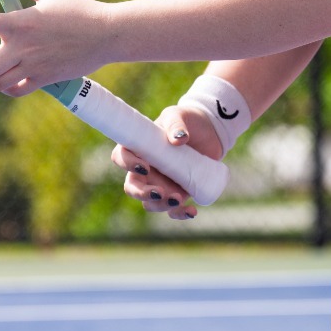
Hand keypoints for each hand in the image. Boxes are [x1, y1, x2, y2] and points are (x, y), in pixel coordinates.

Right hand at [112, 102, 222, 220]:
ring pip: (150, 203)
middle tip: (159, 192)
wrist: (210, 132)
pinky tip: (192, 211)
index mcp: (138, 148)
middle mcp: (145, 170)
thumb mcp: (179, 116)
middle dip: (142, 194)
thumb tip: (178, 139)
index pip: (121, 157)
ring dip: (161, 205)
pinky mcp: (177, 192)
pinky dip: (180, 213)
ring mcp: (160, 184)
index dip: (127, 164)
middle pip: (132, 187)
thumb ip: (176, 124)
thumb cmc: (187, 120)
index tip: (145, 166)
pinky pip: (173, 210)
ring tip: (178, 198)